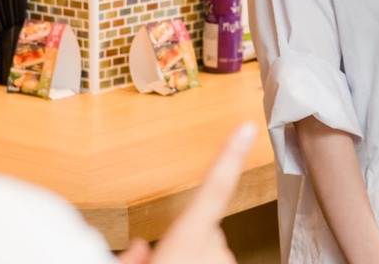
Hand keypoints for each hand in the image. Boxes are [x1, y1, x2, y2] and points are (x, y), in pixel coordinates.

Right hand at [116, 122, 257, 263]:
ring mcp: (227, 261)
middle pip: (200, 227)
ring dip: (190, 257)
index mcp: (187, 243)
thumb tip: (138, 247)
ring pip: (206, 248)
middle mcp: (214, 250)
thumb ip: (130, 256)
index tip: (247, 128)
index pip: (214, 188)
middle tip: (161, 260)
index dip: (230, 156)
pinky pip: (214, 261)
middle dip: (182, 239)